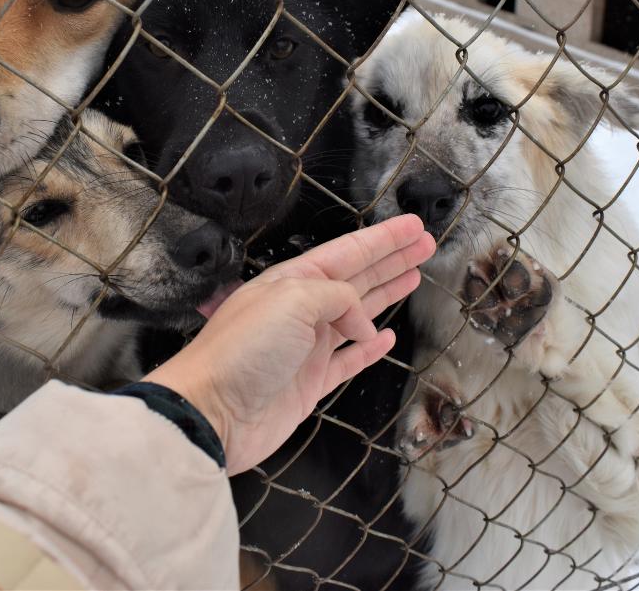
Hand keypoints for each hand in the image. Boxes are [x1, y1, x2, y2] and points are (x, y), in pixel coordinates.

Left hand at [144, 214, 435, 474]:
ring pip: (357, 314)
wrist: (212, 412)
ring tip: (415, 278)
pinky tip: (386, 336)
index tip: (415, 225)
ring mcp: (306, 347)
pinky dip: (369, 348)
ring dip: (385, 294)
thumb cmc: (243, 350)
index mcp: (293, 281)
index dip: (384, 239)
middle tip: (426, 244)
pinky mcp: (309, 383)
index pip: (348, 252)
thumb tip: (362, 323)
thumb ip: (336, 297)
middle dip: (391, 259)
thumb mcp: (292, 300)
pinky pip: (347, 359)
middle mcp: (301, 309)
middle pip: (357, 277)